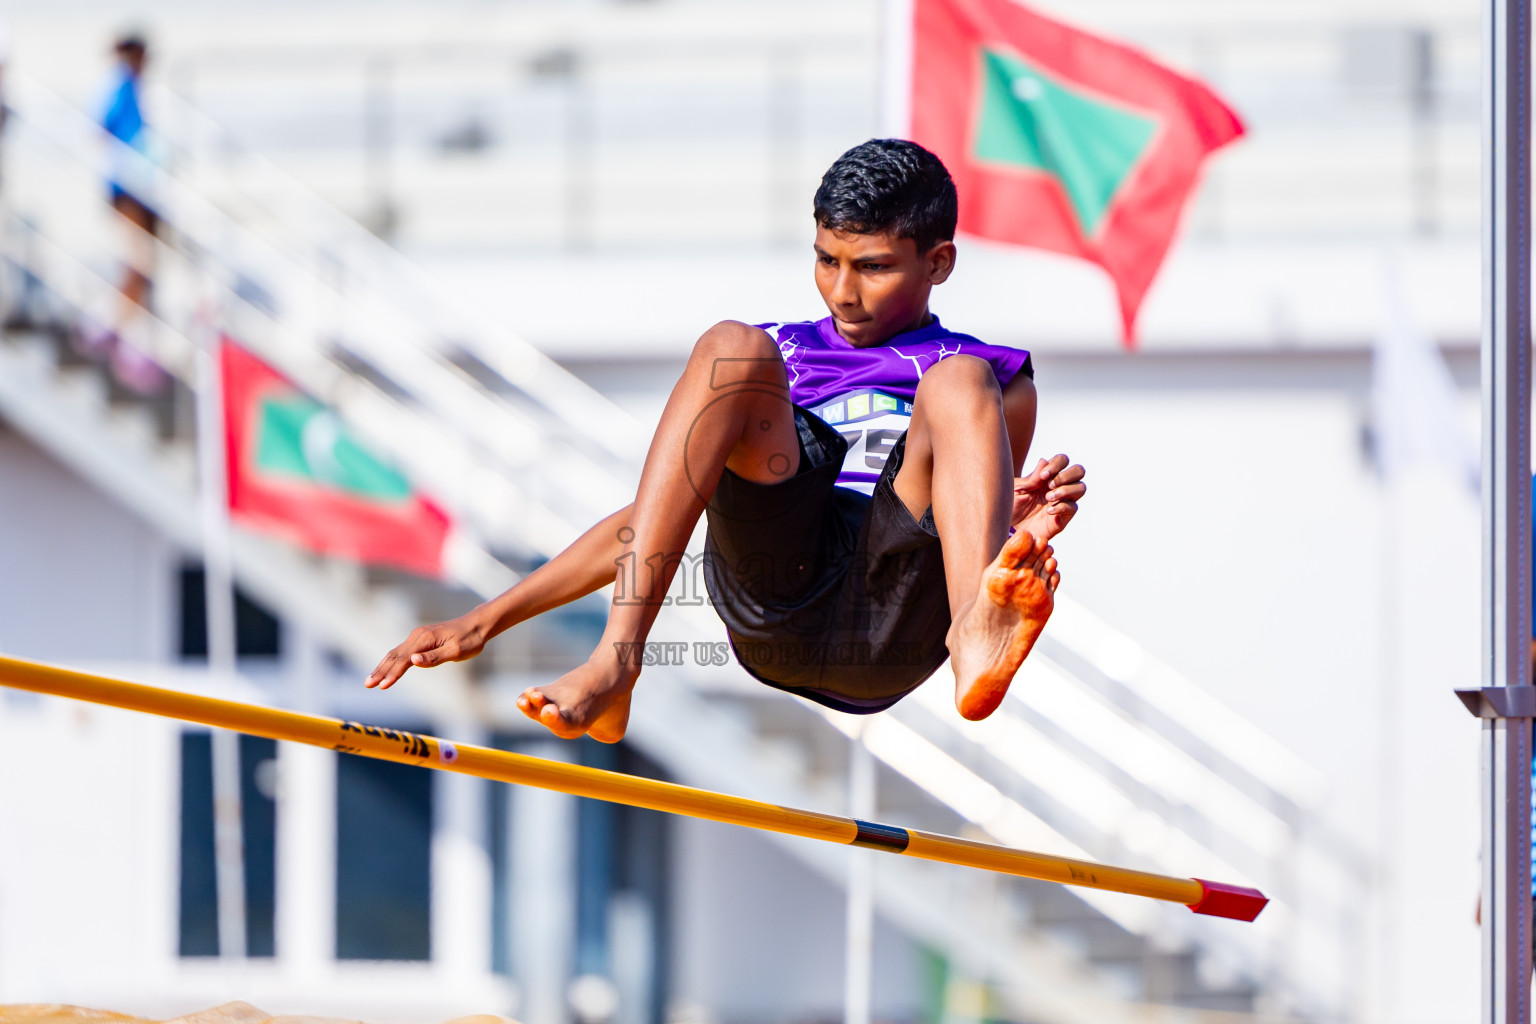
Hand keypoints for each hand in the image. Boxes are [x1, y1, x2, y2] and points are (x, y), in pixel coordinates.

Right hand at [365, 612, 489, 689]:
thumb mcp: (456, 651)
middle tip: (367, 685)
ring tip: (371, 679)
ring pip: (395, 653)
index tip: (382, 686)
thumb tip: (413, 661)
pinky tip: (385, 668)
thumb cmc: (470, 639)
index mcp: (425, 640)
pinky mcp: (421, 639)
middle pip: (394, 656)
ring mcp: (418, 636)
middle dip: (380, 671)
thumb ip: (435, 657)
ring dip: (382, 666)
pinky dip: (391, 661)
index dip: (392, 674)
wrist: (477, 625)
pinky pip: (401, 651)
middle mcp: (418, 636)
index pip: (404, 660)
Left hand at [1011, 454, 1085, 541]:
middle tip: (1050, 484)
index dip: (1057, 464)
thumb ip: (1032, 478)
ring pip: (1081, 488)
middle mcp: (1058, 486)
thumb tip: (1044, 461)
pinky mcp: (1063, 518)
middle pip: (1079, 470)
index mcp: (1047, 476)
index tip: (1043, 475)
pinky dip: (1062, 507)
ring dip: (1066, 490)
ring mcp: (1062, 501)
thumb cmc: (1010, 506)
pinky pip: (1073, 508)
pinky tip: (1048, 511)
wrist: (1008, 528)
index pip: (1063, 460)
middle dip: (1066, 475)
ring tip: (1048, 497)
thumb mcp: (1017, 490)